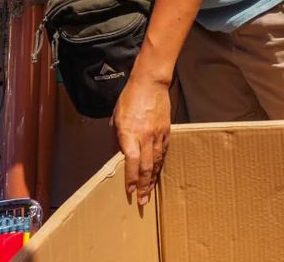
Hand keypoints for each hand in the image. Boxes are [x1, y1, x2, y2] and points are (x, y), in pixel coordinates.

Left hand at [113, 72, 171, 207]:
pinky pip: (163, 152)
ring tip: (150, 191)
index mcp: (130, 133)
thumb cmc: (129, 98)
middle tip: (143, 201)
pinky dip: (160, 164)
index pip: (131, 162)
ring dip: (153, 179)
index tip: (130, 191)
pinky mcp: (166, 131)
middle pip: (146, 167)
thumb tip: (118, 154)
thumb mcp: (116, 119)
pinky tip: (158, 172)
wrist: (150, 83)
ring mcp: (158, 134)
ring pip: (157, 162)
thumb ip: (117, 138)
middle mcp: (145, 136)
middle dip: (144, 186)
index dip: (131, 178)